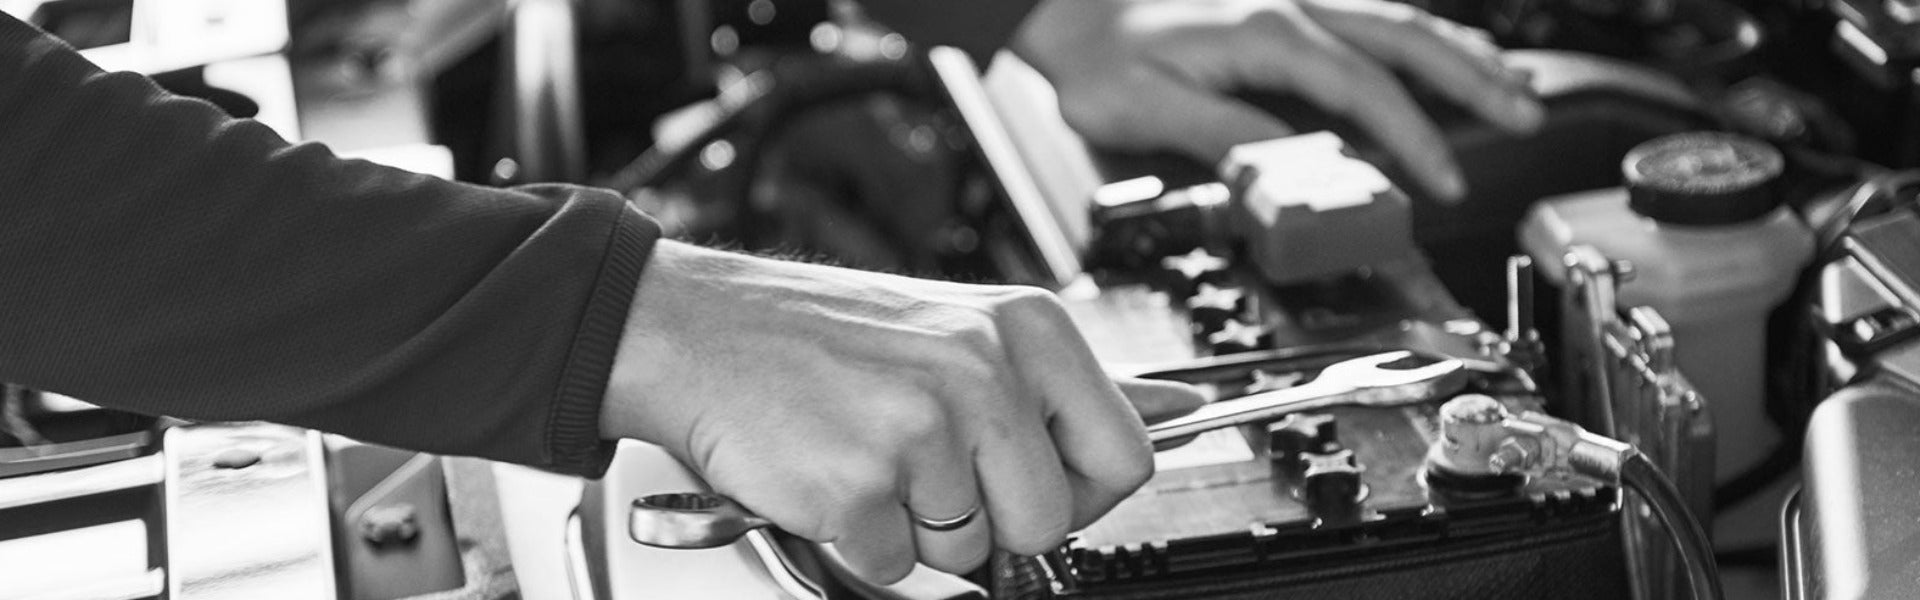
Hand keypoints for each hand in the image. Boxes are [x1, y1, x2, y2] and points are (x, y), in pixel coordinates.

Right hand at [600, 241, 1204, 582]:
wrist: (698, 330)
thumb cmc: (825, 337)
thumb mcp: (963, 327)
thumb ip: (1064, 382)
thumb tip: (1179, 406)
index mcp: (1027, 330)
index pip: (1125, 456)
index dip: (1077, 491)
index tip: (1027, 478)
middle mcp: (984, 370)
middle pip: (1050, 522)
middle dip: (991, 520)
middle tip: (928, 468)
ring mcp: (923, 428)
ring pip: (970, 551)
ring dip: (916, 526)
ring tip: (869, 454)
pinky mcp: (860, 484)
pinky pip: (892, 564)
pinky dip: (857, 537)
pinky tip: (830, 471)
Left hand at [1011, 0, 1543, 201]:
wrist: (1068, 5)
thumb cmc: (1098, 56)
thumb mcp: (1150, 109)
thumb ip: (1225, 139)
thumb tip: (1286, 175)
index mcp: (1266, 36)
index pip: (1364, 92)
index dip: (1413, 140)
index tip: (1442, 181)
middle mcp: (1290, 6)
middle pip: (1406, 40)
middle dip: (1473, 79)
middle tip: (1525, 113)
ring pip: (1397, 19)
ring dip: (1458, 52)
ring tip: (1511, 84)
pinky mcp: (1283, 4)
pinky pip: (1371, 13)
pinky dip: (1417, 36)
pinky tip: (1438, 52)